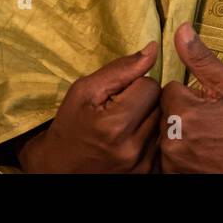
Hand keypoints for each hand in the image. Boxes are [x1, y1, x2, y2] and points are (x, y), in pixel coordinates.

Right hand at [18, 41, 160, 172]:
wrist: (58, 168)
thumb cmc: (70, 126)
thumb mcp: (85, 91)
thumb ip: (121, 69)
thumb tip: (152, 49)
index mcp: (114, 125)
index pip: (150, 86)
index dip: (136, 84)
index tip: (120, 94)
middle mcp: (131, 148)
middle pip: (161, 104)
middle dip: (145, 100)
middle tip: (123, 108)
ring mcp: (140, 164)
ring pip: (164, 122)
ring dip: (150, 118)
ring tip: (128, 123)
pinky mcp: (146, 172)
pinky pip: (162, 142)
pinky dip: (150, 136)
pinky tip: (132, 138)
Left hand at [158, 22, 222, 172]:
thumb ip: (202, 59)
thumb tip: (181, 29)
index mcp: (183, 111)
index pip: (170, 88)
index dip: (192, 94)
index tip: (211, 104)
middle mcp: (171, 138)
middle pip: (166, 111)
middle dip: (185, 112)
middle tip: (212, 121)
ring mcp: (172, 160)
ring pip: (166, 132)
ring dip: (182, 132)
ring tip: (209, 137)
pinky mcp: (175, 174)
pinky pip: (169, 153)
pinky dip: (182, 151)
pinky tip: (204, 152)